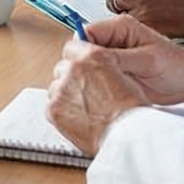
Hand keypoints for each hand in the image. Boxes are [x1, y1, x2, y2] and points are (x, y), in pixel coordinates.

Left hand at [46, 43, 149, 157]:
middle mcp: (74, 68)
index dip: (77, 61)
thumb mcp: (124, 76)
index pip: (72, 48)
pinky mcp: (54, 109)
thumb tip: (93, 67)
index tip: (81, 69)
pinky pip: (51, 106)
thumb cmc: (132, 112)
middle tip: (86, 95)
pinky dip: (61, 113)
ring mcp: (62, 88)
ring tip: (85, 111)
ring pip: (55, 88)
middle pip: (62, 68)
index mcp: (93, 56)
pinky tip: (78, 120)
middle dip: (71, 79)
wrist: (127, 135)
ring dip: (65, 96)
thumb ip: (103, 67)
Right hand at [76, 13, 183, 103]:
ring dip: (90, 77)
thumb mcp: (147, 61)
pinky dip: (97, 86)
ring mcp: (113, 56)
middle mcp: (113, 39)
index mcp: (119, 27)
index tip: (82, 68)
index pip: (85, 33)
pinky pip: (96, 76)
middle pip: (83, 49)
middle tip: (92, 82)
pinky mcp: (115, 72)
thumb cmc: (177, 67)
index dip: (80, 50)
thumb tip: (90, 57)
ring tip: (101, 89)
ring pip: (87, 65)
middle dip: (84, 66)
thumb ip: (117, 58)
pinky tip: (105, 94)